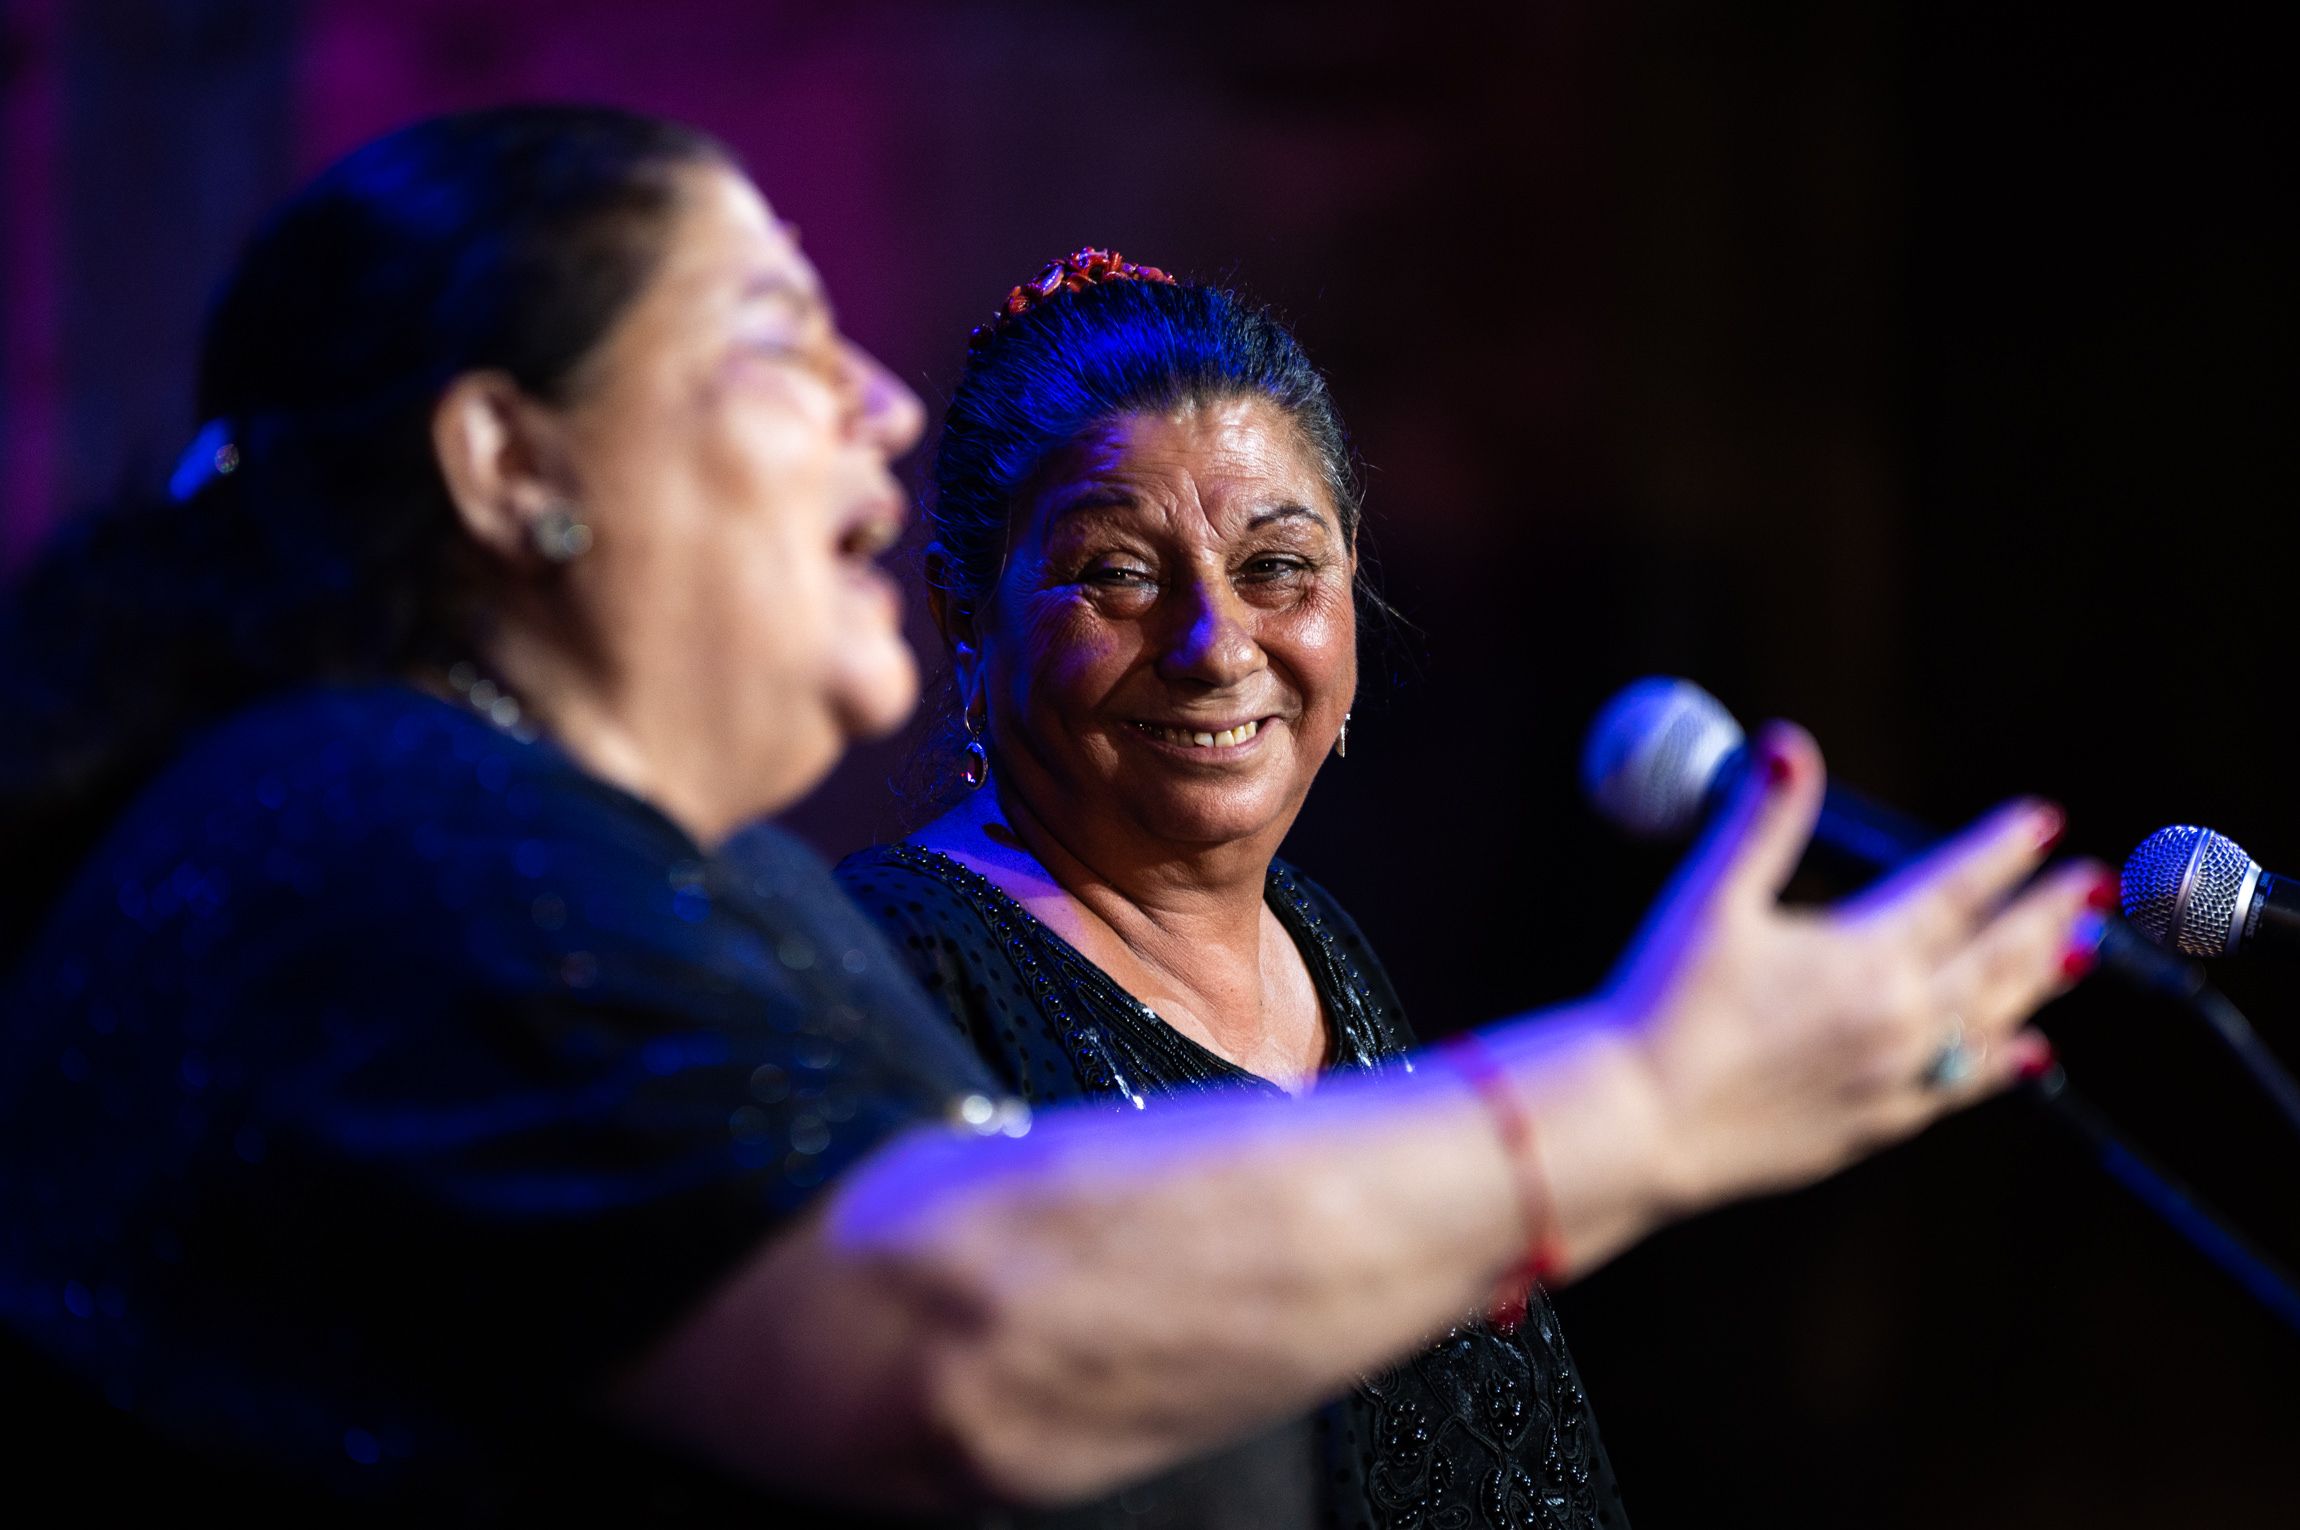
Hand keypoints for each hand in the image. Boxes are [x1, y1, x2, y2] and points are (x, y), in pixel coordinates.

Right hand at [1599, 722, 2106, 1216]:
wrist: (1642, 1125)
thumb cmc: (1664, 1007)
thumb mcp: (1710, 900)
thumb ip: (1763, 821)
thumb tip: (1787, 743)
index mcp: (1864, 954)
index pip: (1955, 889)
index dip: (2001, 849)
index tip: (2042, 819)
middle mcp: (1899, 1017)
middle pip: (1996, 957)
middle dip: (2045, 914)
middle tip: (2090, 885)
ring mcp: (1895, 1077)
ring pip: (1994, 1021)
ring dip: (2038, 981)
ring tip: (2077, 953)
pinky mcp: (1876, 1124)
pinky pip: (1964, 1088)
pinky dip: (2005, 1064)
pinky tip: (2030, 1054)